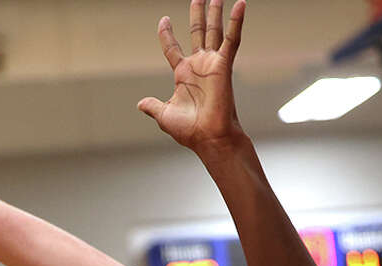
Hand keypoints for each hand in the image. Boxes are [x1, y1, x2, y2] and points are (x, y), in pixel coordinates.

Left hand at [138, 0, 246, 155]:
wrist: (208, 137)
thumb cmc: (190, 130)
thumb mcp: (164, 115)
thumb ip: (153, 106)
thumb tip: (141, 104)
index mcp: (183, 74)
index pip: (172, 48)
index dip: (167, 34)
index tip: (164, 19)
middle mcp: (198, 66)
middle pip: (197, 33)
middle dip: (197, 15)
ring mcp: (212, 64)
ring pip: (214, 31)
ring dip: (215, 13)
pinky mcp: (224, 65)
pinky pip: (232, 40)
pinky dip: (236, 22)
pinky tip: (240, 5)